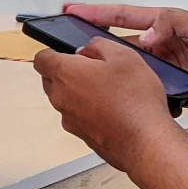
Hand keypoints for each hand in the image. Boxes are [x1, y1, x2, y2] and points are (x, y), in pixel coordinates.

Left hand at [34, 39, 182, 173]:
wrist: (145, 143)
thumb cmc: (135, 102)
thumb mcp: (124, 56)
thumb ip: (98, 45)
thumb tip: (88, 49)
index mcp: (65, 74)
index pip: (42, 59)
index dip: (54, 52)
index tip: (67, 52)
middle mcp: (61, 98)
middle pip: (51, 80)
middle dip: (68, 72)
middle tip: (94, 69)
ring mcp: (70, 120)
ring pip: (66, 100)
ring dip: (80, 93)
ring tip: (109, 90)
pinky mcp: (82, 136)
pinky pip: (79, 117)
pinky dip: (90, 112)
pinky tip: (114, 110)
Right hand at [65, 3, 187, 108]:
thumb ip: (175, 24)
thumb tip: (147, 34)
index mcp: (166, 25)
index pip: (124, 16)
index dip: (97, 13)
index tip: (72, 11)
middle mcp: (161, 46)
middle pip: (120, 44)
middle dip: (95, 44)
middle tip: (70, 47)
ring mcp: (165, 69)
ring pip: (130, 70)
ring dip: (117, 73)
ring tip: (96, 76)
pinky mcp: (172, 90)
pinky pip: (147, 91)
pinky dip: (137, 95)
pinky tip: (128, 99)